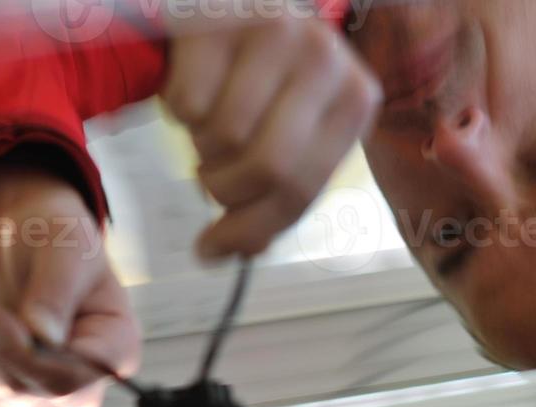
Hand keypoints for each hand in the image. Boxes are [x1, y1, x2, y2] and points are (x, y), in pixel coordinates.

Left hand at [0, 162, 141, 406]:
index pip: (73, 382)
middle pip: (17, 384)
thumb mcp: (66, 246)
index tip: (9, 296)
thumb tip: (42, 335)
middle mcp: (76, 387)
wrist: (26, 242)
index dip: (27, 353)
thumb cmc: (58, 240)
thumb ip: (58, 289)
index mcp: (113, 351)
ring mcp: (29, 396)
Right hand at [163, 15, 382, 258]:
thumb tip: (233, 252)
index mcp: (356, 99)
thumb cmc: (271, 83)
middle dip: (225, 192)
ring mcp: (273, 31)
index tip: (212, 250)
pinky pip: (186, 103)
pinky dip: (179, 111)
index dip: (253, 229)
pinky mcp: (218, 20)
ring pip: (223, 137)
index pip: (304, 189)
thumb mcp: (295, 136)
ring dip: (202, 150)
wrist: (237, 7)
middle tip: (209, 185)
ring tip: (210, 131)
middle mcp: (325, 58)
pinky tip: (195, 91)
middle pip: (267, 168)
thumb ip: (280, 195)